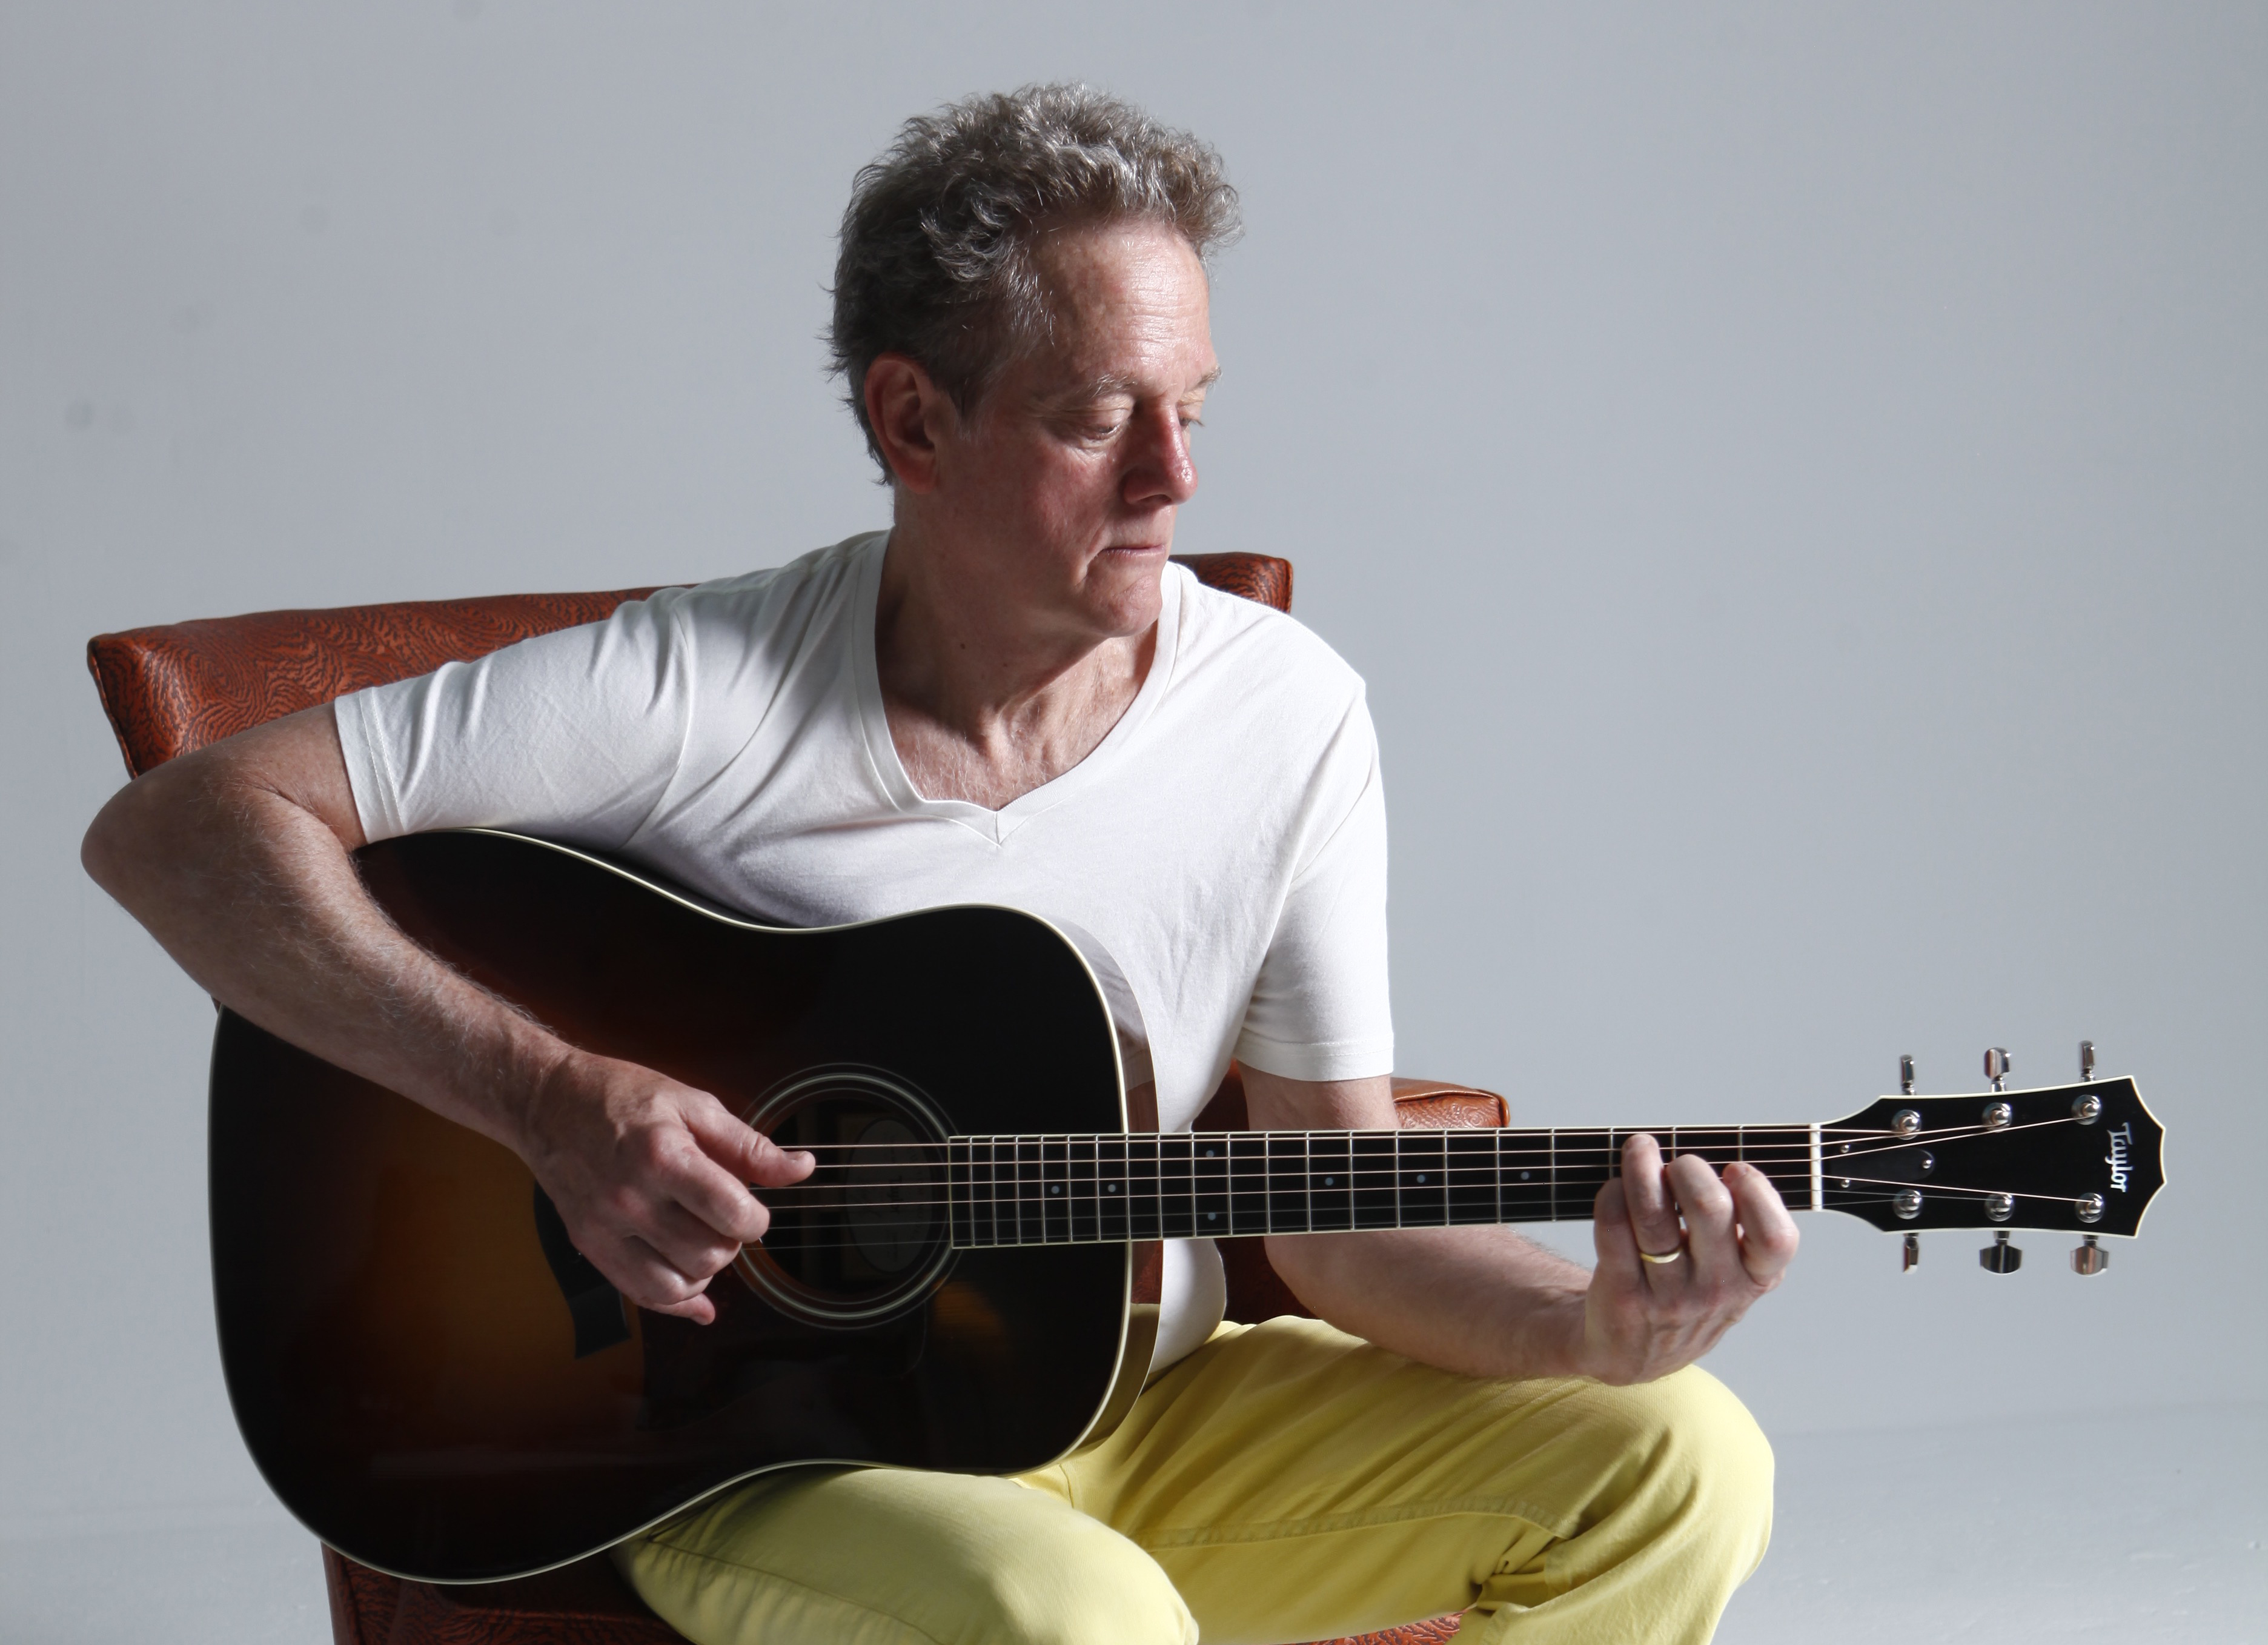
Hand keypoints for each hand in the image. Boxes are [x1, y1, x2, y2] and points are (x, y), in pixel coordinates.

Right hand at [513, 1049, 813, 1323]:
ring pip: (678, 1285)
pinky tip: (696, 1293)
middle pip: (709, 1255)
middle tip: (722, 1216)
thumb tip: (802, 1169)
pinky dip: (677, 1299)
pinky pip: (641, 1295)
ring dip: (704, 1269)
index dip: (757, 1217)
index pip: (732, 1213)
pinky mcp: (589, 1246)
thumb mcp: (694, 1105)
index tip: (752, 1206)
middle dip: (731, 1241)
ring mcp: (605, 1228)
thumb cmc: (623, 1097)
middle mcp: (631, 1199)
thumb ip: (750, 1145)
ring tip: (701, 1238)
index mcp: (663, 1157)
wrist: (548, 1103)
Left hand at [1574, 1133, 1798, 1383]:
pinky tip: (1615, 1187)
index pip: (1776, 1237)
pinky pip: (1613, 1229)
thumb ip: (1739, 1231)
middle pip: (1709, 1208)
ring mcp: (1668, 1297)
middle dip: (1688, 1167)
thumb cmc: (1687, 1294)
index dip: (1758, 1192)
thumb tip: (1724, 1165)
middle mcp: (1715, 1291)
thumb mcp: (1732, 1276)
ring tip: (1639, 1151)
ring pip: (1653, 1214)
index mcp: (1753, 1280)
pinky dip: (1612, 1195)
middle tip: (1676, 1163)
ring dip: (1642, 1168)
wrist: (1630, 1352)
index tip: (1733, 1170)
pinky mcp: (1622, 1295)